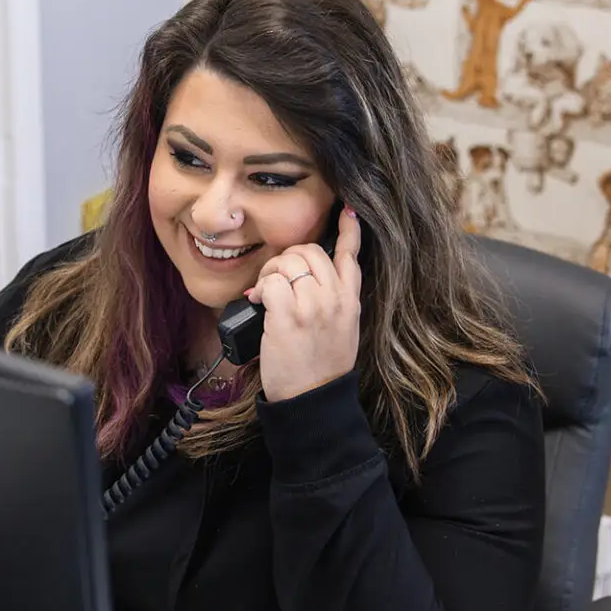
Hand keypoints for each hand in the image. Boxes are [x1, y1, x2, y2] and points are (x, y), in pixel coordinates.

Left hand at [245, 207, 361, 402]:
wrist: (312, 398)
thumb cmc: (322, 368)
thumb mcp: (343, 330)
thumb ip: (336, 302)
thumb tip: (313, 281)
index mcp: (349, 301)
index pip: (351, 256)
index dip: (349, 231)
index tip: (346, 212)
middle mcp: (334, 299)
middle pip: (310, 251)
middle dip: (288, 258)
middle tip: (276, 279)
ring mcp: (312, 306)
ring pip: (288, 262)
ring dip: (270, 272)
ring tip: (265, 294)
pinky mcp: (287, 316)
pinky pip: (271, 281)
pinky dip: (260, 289)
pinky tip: (259, 303)